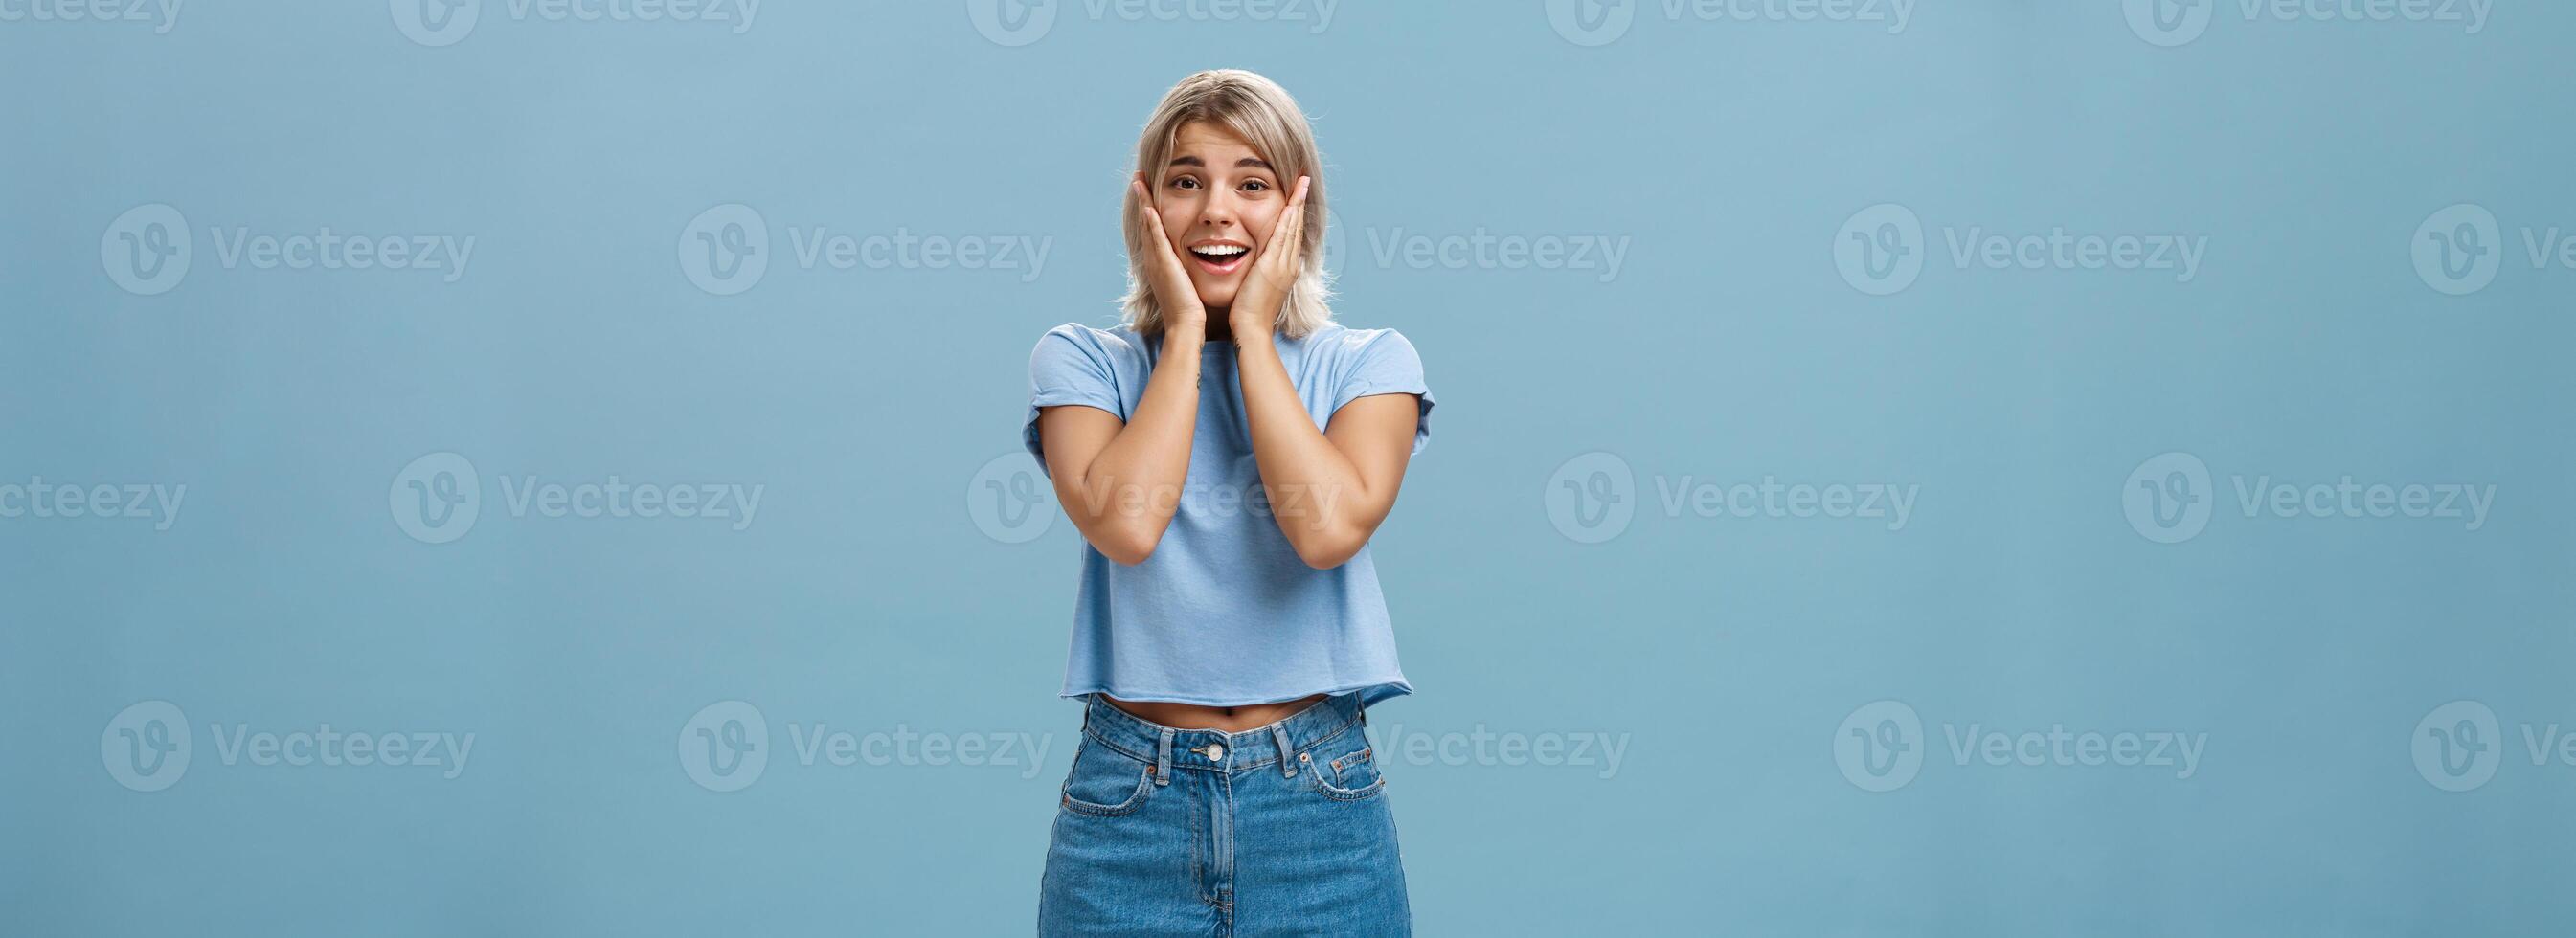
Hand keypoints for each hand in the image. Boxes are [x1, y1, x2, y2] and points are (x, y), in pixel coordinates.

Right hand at [1132, 176, 1206, 336]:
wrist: (1186, 328)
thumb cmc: (1191, 311)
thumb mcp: (1187, 284)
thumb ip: (1188, 271)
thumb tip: (1198, 262)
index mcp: (1161, 263)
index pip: (1154, 230)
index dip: (1150, 210)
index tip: (1149, 191)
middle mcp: (1155, 260)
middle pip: (1146, 223)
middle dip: (1143, 199)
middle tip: (1138, 177)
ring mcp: (1157, 262)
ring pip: (1148, 225)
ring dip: (1143, 202)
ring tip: (1139, 181)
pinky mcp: (1164, 265)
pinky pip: (1156, 238)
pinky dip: (1151, 221)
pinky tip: (1149, 205)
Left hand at [1229, 175, 1309, 344]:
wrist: (1251, 330)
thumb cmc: (1248, 314)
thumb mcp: (1257, 288)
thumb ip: (1259, 274)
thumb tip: (1257, 266)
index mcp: (1286, 270)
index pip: (1292, 236)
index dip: (1295, 215)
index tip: (1296, 197)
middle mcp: (1290, 265)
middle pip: (1297, 227)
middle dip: (1300, 203)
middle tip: (1303, 181)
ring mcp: (1284, 265)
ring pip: (1292, 227)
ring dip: (1297, 203)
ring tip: (1301, 183)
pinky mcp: (1273, 265)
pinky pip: (1283, 234)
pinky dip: (1288, 216)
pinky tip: (1290, 200)